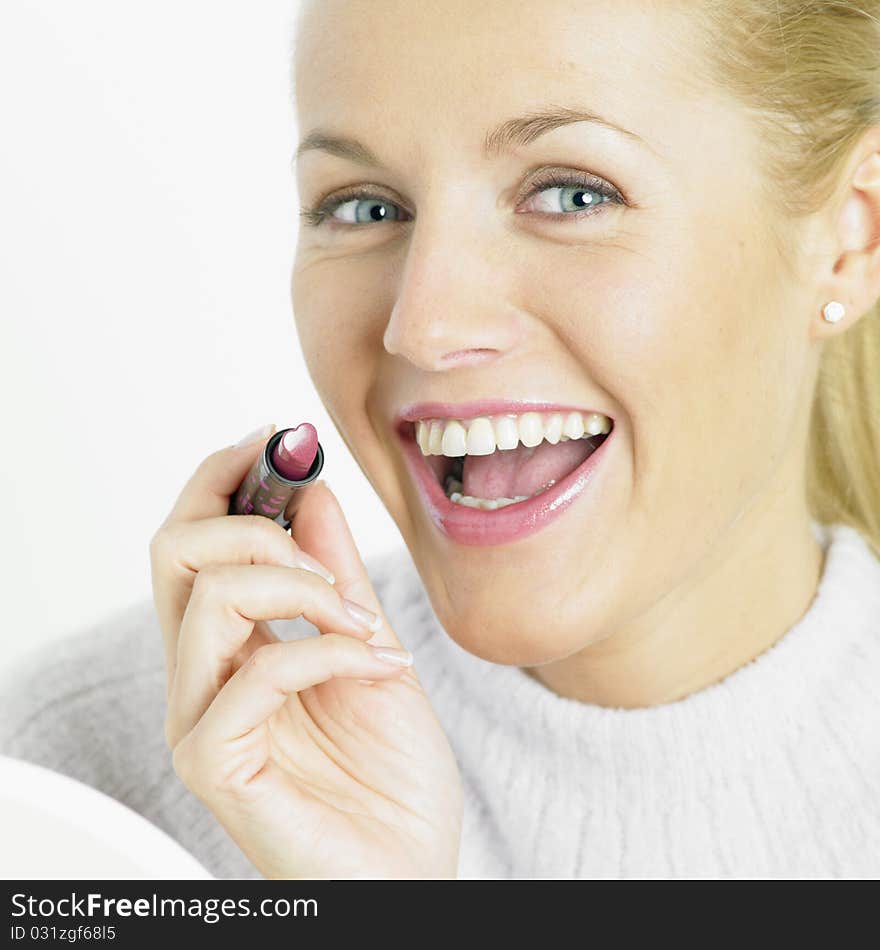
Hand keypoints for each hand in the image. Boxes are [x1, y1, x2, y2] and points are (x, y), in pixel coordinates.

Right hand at [149, 426, 462, 878]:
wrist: (416, 863)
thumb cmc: (393, 770)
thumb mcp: (371, 646)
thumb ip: (333, 575)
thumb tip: (308, 491)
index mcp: (232, 644)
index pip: (193, 541)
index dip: (223, 479)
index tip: (277, 439)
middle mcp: (202, 676)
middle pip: (174, 553)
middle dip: (252, 519)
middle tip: (318, 540)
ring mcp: (202, 721)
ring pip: (209, 598)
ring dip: (303, 586)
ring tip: (366, 624)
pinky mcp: (216, 764)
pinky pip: (257, 671)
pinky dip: (328, 652)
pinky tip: (380, 670)